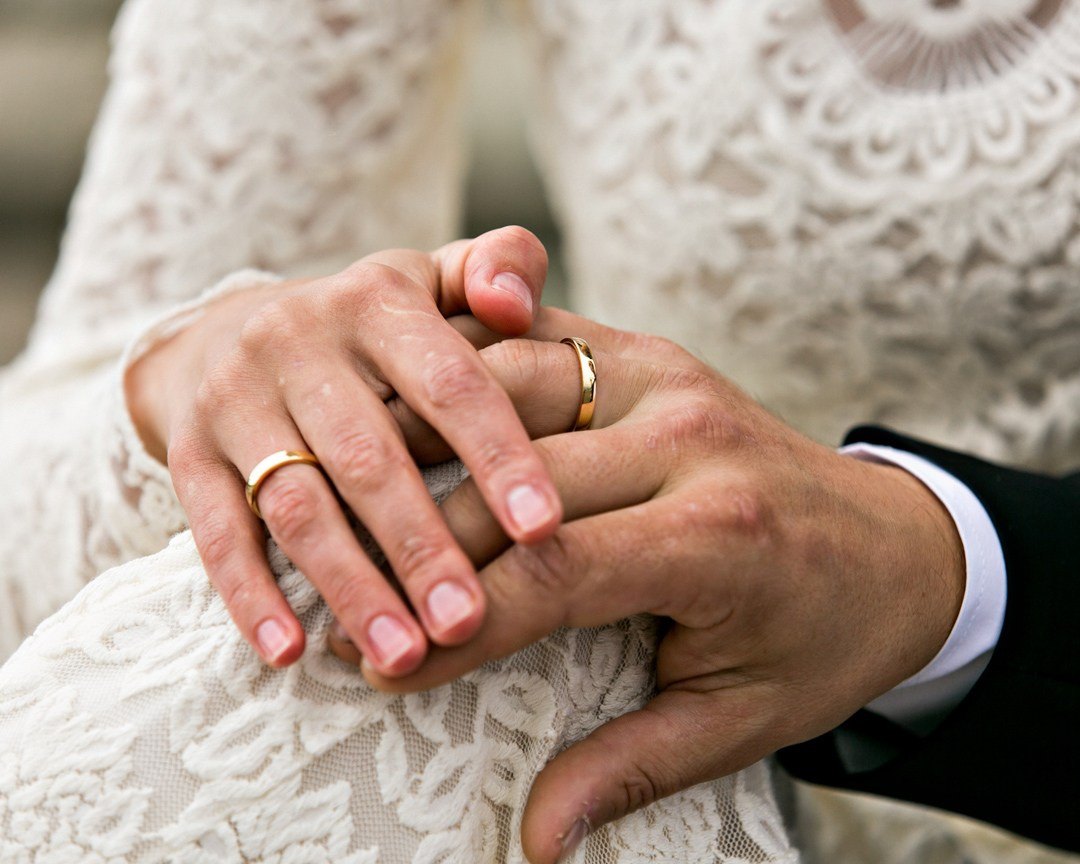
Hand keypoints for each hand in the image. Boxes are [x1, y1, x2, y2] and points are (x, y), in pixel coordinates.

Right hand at [125, 226, 562, 674]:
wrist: (230, 328)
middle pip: (367, 456)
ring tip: (403, 656)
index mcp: (377, 300)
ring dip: (348, 585)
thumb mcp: (433, 278)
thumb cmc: (372, 324)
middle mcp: (297, 342)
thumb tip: (518, 300)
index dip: (498, 456)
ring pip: (295, 503)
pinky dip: (249, 595)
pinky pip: (214, 532)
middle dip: (420, 545)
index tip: (544, 530)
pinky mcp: (188, 454)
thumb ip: (498, 267)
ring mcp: (234, 399)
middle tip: (468, 621)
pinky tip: (290, 652)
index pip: (449, 383)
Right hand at [349, 308, 965, 863]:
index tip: (390, 670)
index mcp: (720, 534)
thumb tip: (541, 841)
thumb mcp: (746, 721)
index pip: (554, 572)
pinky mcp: (651, 355)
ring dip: (425, 442)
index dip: (459, 626)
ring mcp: (668, 377)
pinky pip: (537, 345)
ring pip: (509, 388)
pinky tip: (413, 416)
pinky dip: (468, 376)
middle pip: (514, 484)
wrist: (899, 545)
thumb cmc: (824, 640)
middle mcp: (691, 437)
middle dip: (422, 551)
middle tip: (357, 609)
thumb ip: (635, 767)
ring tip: (357, 504)